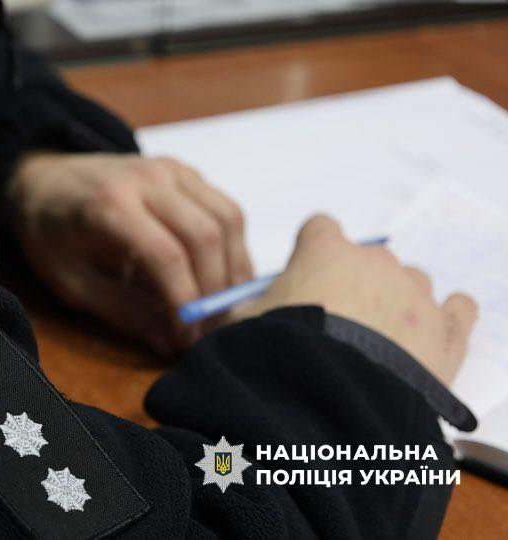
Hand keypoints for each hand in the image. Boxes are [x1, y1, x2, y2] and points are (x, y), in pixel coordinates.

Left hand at [8, 152, 252, 353]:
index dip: (185, 301)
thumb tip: (170, 342)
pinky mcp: (184, 171)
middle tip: (210, 328)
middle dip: (215, 289)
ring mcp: (169, 169)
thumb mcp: (70, 281)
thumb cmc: (51, 233)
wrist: (44, 179)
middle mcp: (145, 179)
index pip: (166, 255)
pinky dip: (233, 247)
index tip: (186, 337)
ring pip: (227, 218)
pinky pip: (225, 208)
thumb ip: (121, 310)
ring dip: (234, 268)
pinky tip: (222, 278)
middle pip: (205, 235)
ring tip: (224, 308)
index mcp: (108, 205)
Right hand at [233, 215, 476, 385]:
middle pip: (367, 260)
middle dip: (353, 285)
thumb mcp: (239, 327)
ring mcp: (415, 293)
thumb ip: (239, 311)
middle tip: (333, 324)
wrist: (326, 397)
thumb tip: (223, 313)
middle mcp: (375, 261)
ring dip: (395, 304)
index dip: (309, 254)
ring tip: (375, 346)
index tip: (303, 279)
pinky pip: (459, 308)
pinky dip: (446, 318)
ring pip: (410, 284)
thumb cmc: (278, 354)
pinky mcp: (445, 331)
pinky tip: (428, 335)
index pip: (320, 228)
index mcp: (324, 250)